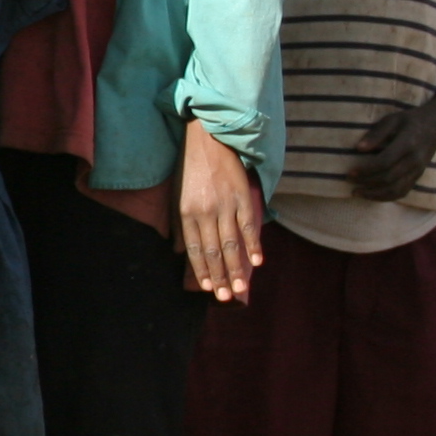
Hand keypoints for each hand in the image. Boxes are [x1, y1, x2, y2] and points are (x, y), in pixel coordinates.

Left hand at [178, 119, 266, 304]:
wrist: (208, 138)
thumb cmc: (190, 168)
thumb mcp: (177, 195)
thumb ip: (181, 224)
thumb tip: (180, 252)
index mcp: (186, 213)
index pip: (195, 249)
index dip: (202, 270)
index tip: (209, 288)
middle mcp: (205, 212)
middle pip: (213, 251)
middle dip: (220, 276)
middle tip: (226, 296)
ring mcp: (225, 205)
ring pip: (231, 243)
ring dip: (237, 267)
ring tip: (241, 287)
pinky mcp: (241, 196)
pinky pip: (248, 225)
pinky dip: (253, 244)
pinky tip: (257, 261)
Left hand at [348, 106, 435, 202]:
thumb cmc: (410, 120)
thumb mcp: (393, 120)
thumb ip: (376, 134)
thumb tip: (358, 148)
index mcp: (407, 144)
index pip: (384, 162)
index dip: (366, 170)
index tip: (350, 172)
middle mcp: (414, 160)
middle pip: (389, 178)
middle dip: (367, 183)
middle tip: (349, 181)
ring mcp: (418, 170)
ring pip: (396, 190)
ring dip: (375, 195)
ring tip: (357, 193)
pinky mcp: (418, 176)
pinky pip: (403, 192)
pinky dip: (386, 197)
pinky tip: (372, 195)